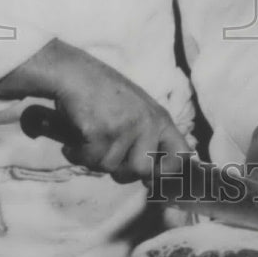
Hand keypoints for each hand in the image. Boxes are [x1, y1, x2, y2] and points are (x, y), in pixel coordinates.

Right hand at [0, 39, 190, 182]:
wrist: (75, 74)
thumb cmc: (104, 94)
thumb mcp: (138, 111)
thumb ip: (148, 138)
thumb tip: (153, 180)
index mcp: (160, 119)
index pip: (182, 155)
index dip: (170, 175)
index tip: (154, 182)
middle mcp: (148, 124)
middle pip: (142, 172)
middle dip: (122, 170)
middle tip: (108, 152)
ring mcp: (126, 128)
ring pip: (111, 168)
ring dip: (95, 158)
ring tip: (91, 134)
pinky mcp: (102, 132)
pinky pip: (90, 160)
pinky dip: (78, 153)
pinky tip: (77, 135)